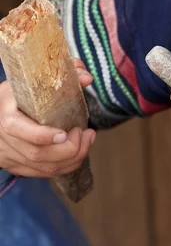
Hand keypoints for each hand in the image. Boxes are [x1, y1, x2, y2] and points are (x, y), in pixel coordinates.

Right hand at [0, 58, 95, 176]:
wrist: (1, 110)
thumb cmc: (21, 92)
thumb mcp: (36, 78)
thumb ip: (65, 73)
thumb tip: (86, 78)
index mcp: (3, 114)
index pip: (16, 129)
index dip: (41, 135)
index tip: (64, 132)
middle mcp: (2, 139)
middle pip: (36, 154)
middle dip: (69, 148)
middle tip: (85, 133)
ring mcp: (8, 156)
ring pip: (43, 167)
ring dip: (73, 158)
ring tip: (87, 139)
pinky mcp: (16, 166)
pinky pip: (44, 172)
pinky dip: (67, 166)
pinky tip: (79, 151)